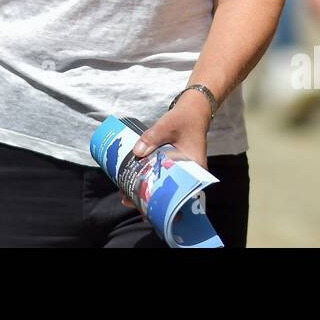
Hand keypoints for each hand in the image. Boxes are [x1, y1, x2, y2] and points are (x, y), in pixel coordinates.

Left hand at [119, 92, 212, 208]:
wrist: (193, 110)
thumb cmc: (185, 118)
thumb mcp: (167, 126)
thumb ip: (152, 137)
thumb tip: (136, 152)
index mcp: (194, 170)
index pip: (180, 194)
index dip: (164, 204)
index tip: (148, 209)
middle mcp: (189, 174)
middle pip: (168, 193)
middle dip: (148, 200)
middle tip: (128, 201)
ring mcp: (180, 170)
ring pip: (162, 186)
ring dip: (145, 190)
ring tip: (126, 195)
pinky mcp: (172, 164)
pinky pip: (160, 176)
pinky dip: (148, 179)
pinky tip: (133, 182)